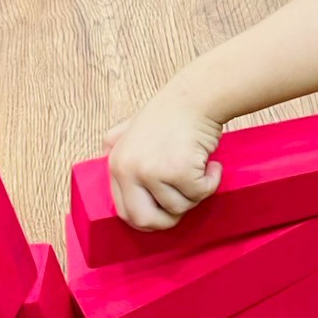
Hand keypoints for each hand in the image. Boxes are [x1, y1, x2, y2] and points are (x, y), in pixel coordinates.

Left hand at [106, 91, 223, 231]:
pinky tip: (211, 165)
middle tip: (184, 203)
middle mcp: (129, 171)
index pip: (124, 212)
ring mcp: (153, 172)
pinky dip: (211, 182)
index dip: (148, 217)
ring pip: (178, 207)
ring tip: (199, 168)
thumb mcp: (130, 127)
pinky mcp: (178, 171)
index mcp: (116, 165)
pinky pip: (199, 194)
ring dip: (195, 193)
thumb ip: (115, 145)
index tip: (163, 212)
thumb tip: (106, 162)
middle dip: (168, 220)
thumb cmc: (171, 112)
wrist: (197, 96)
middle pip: (145, 220)